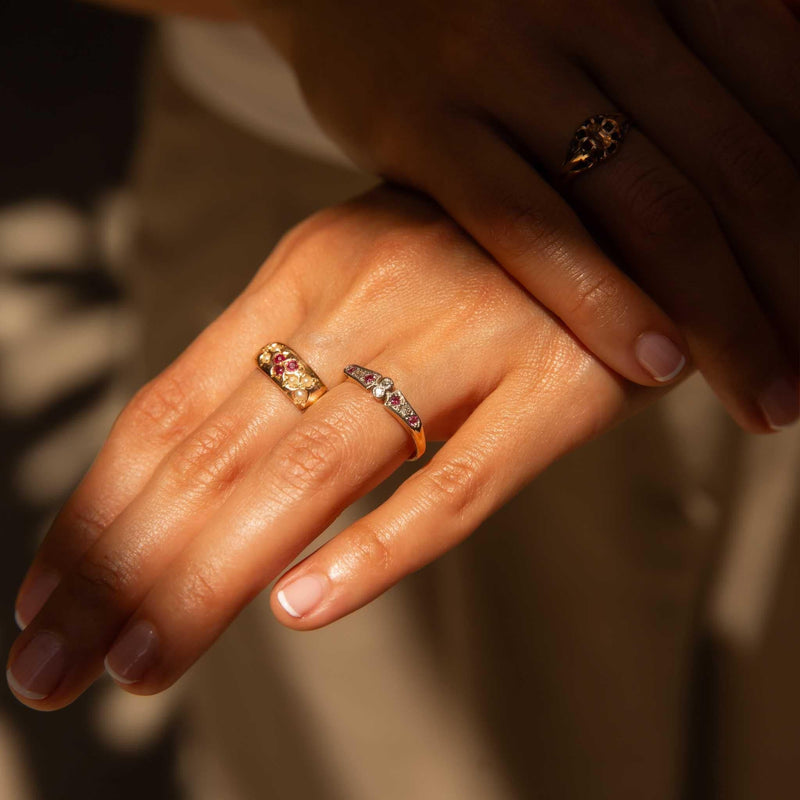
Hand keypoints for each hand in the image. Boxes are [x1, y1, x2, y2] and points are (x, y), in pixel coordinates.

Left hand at [8, 188, 659, 708]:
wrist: (613, 191)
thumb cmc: (476, 252)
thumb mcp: (361, 274)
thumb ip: (286, 355)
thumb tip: (198, 464)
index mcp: (306, 273)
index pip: (169, 407)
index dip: (97, 509)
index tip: (43, 598)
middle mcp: (366, 300)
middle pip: (215, 453)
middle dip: (123, 568)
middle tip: (50, 667)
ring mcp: (462, 341)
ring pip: (312, 473)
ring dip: (213, 575)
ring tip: (142, 663)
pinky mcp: (555, 387)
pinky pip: (458, 483)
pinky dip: (378, 550)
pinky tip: (303, 608)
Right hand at [241, 0, 799, 430]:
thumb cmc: (492, 12)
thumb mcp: (603, 11)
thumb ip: (691, 64)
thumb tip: (776, 128)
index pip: (787, 110)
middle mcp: (601, 11)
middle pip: (734, 172)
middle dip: (790, 288)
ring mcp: (508, 67)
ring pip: (648, 207)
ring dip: (723, 316)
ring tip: (765, 399)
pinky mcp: (425, 124)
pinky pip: (528, 226)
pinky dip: (598, 299)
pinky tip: (653, 366)